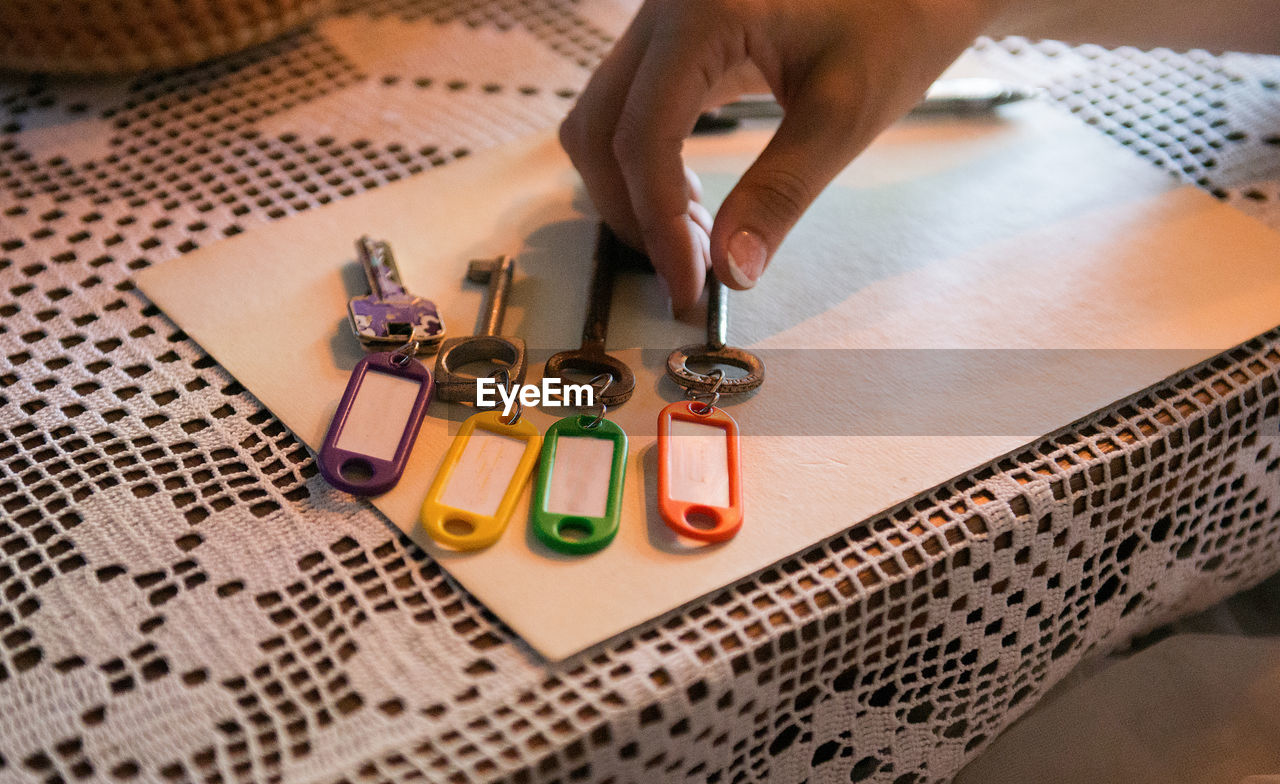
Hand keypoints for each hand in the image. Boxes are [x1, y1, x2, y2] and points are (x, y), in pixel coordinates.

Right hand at [560, 0, 1002, 312]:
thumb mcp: (845, 114)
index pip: (642, 137)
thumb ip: (781, 194)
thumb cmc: (900, 17)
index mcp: (702, 12)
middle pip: (599, 128)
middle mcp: (665, 7)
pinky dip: (646, 163)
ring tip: (695, 236)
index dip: (657, 224)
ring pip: (602, 119)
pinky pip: (629, 106)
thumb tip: (731, 273)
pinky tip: (691, 200)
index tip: (690, 286)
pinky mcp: (676, 37)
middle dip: (631, 210)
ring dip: (632, 190)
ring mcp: (664, 18)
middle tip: (687, 269)